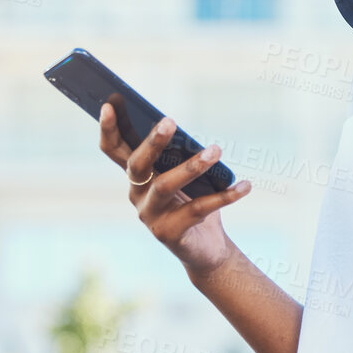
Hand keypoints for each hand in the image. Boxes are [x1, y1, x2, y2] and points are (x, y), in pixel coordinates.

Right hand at [97, 103, 251, 275]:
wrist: (205, 248)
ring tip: (216, 151)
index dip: (108, 129)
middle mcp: (137, 194)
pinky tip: (244, 186)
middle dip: (152, 142)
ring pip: (165, 186)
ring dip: (192, 166)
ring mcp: (150, 216)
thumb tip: (189, 134)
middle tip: (169, 121)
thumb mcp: (185, 176)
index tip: (109, 105)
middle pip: (137, 165)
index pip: (113, 150)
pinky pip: (198, 209)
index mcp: (137, 176)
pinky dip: (224, 196)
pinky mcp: (169, 234)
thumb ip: (180, 157)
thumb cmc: (194, 202)